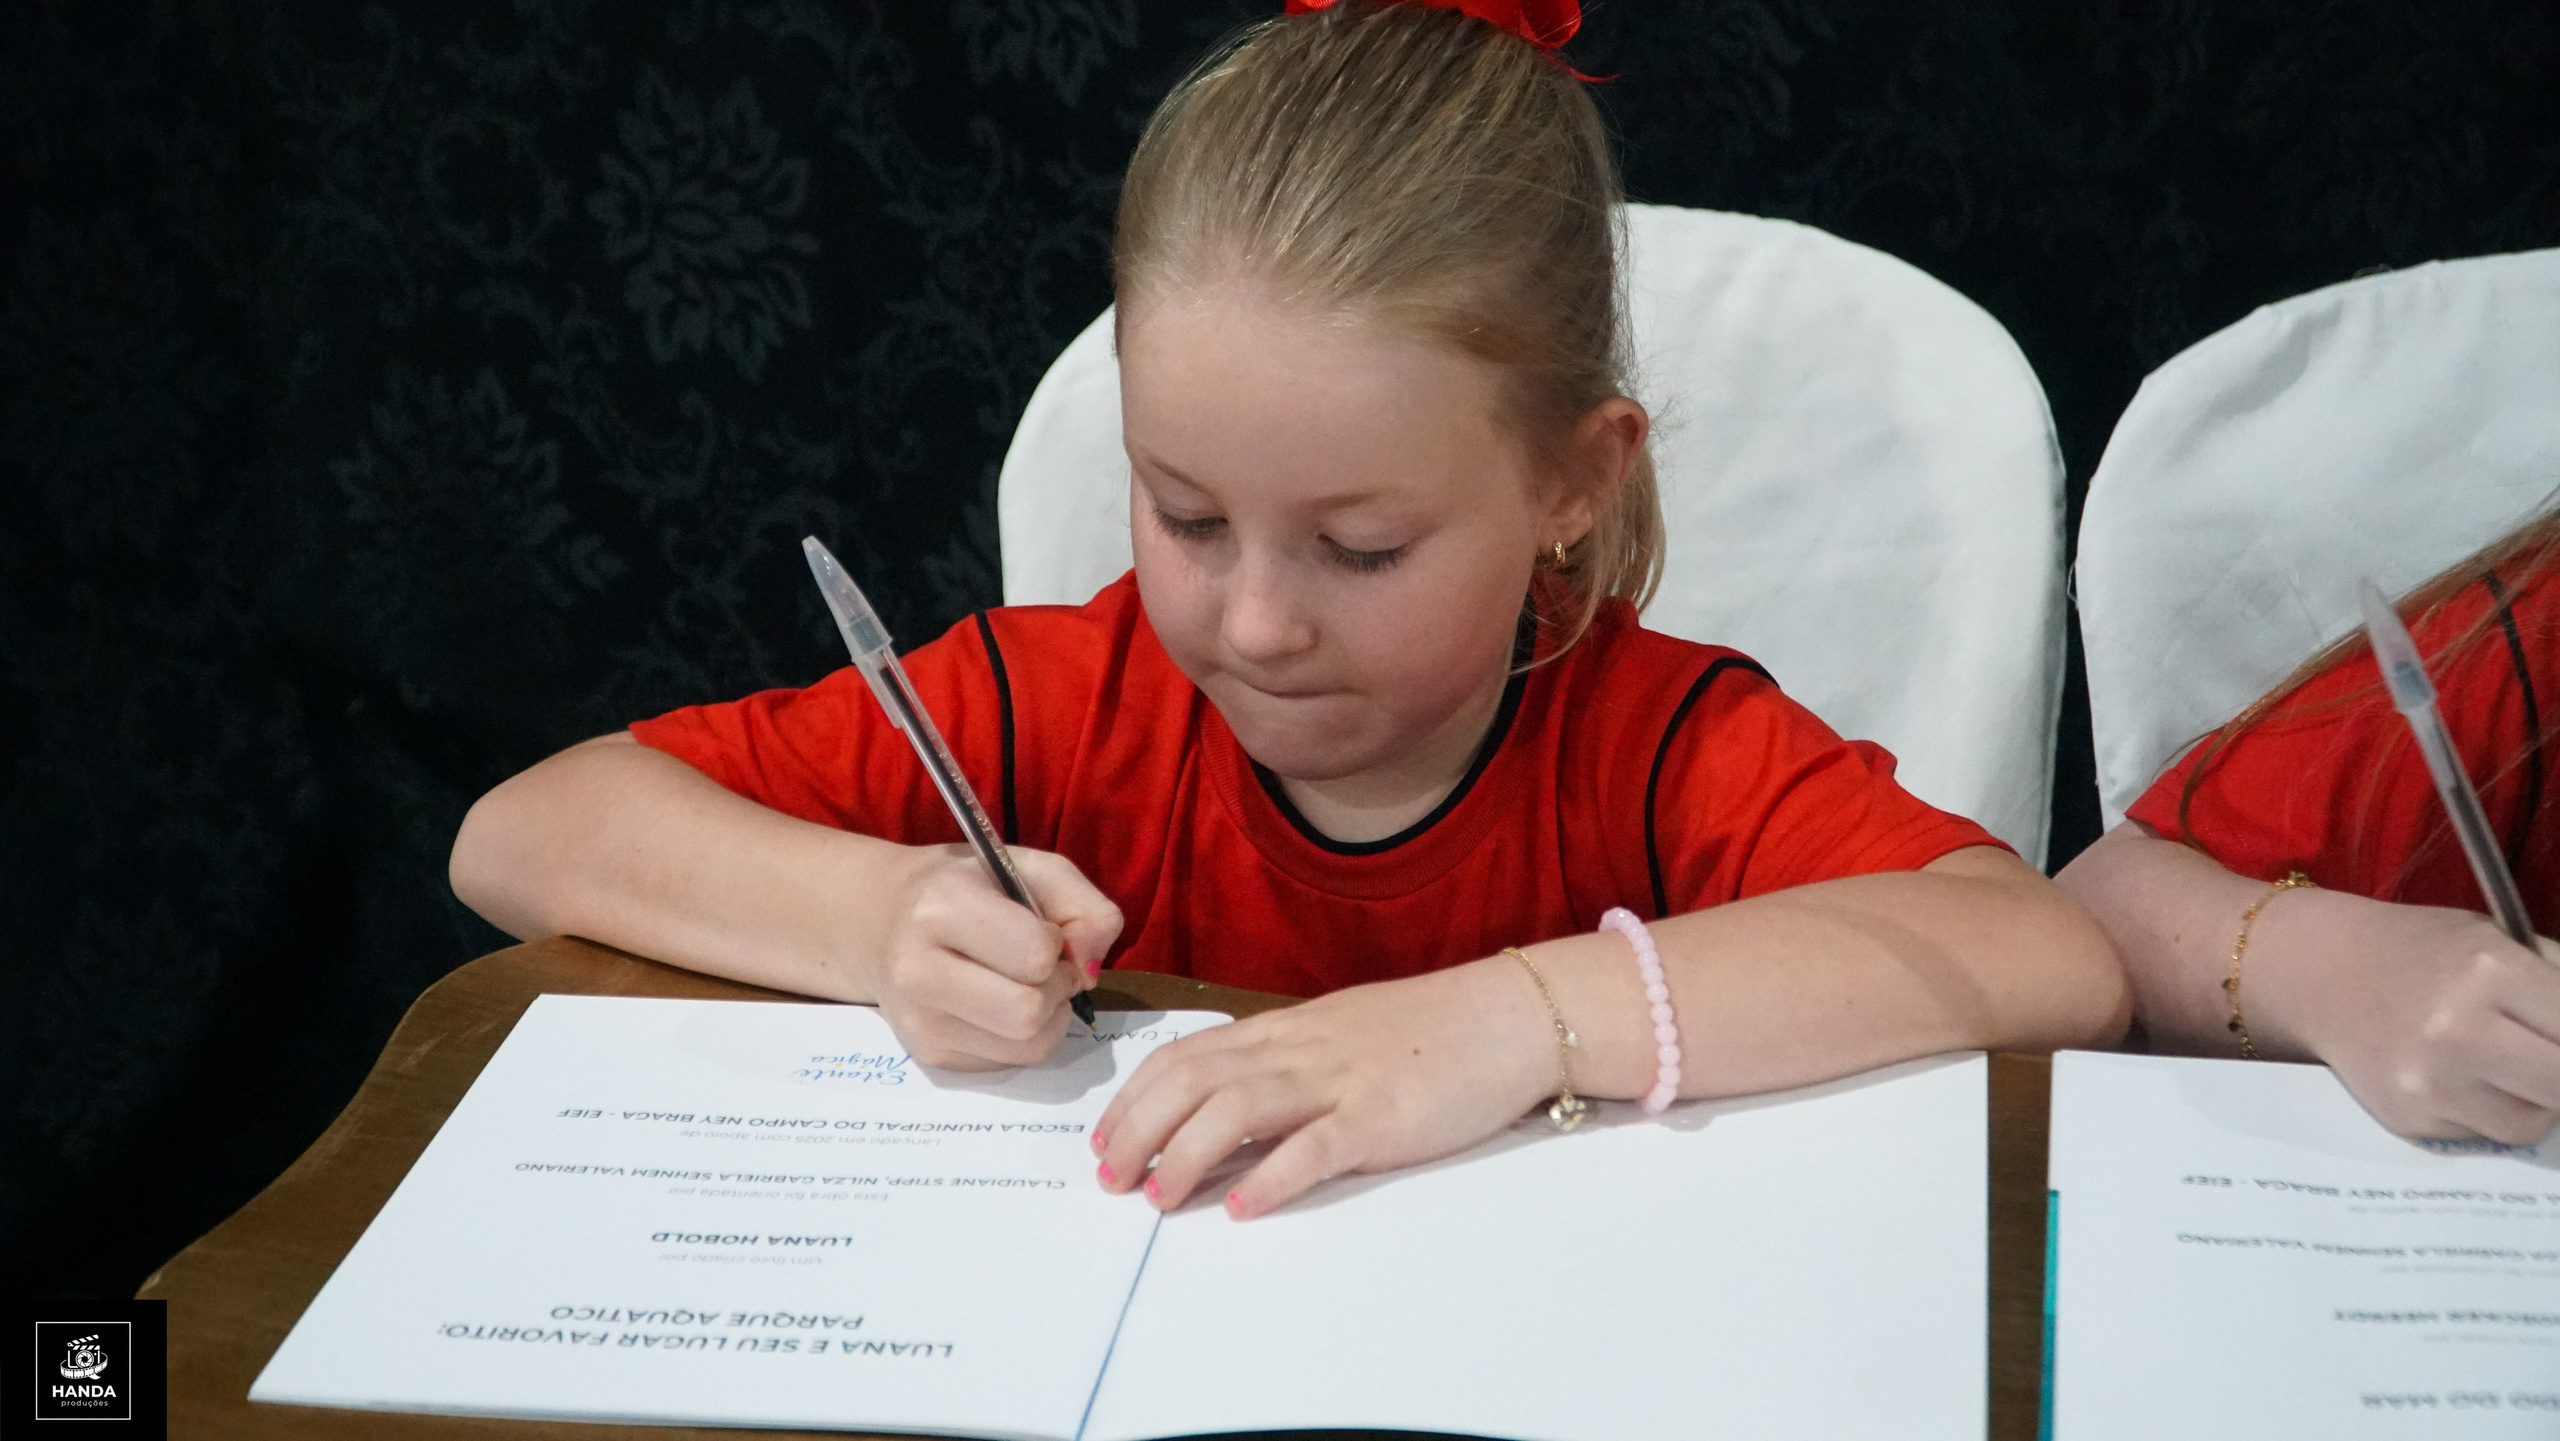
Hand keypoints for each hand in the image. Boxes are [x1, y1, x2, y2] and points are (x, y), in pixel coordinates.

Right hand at [866, 845, 1121, 1070]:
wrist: (882, 922)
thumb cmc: (965, 888)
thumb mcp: (1028, 868)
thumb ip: (1084, 906)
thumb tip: (1092, 970)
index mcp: (942, 908)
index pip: (1035, 955)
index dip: (1056, 944)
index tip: (1042, 930)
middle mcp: (920, 971)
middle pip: (1029, 1012)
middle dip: (1055, 989)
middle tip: (1044, 967)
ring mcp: (920, 1022)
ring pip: (1027, 1046)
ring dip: (1048, 1018)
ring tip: (1027, 985)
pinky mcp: (929, 1056)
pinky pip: (1010, 1062)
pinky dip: (1023, 1037)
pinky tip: (1001, 1005)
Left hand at [1090, 957, 1554, 1218]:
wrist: (1511, 1016)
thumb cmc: (1429, 1031)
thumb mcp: (1341, 1035)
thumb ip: (1286, 1066)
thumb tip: (1226, 1106)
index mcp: (1286, 1031)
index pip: (1186, 1054)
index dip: (1135, 1097)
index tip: (1105, 1138)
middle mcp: (1300, 1050)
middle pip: (1193, 1079)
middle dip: (1140, 1129)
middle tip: (1111, 1178)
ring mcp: (1340, 1081)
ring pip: (1238, 1106)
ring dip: (1186, 1154)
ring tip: (1158, 1197)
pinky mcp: (1382, 1117)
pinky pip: (1316, 1146)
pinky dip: (1272, 1177)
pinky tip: (1242, 1206)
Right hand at [2262, 896, 2559, 1145]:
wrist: (2321, 973)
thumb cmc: (2423, 953)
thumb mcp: (2499, 942)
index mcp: (2488, 971)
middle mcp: (2456, 1030)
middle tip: (2551, 1065)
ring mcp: (2428, 1082)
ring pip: (2531, 1123)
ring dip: (2535, 1102)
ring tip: (2504, 1067)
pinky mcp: (2408, 1118)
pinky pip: (2483, 1134)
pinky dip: (2486, 1113)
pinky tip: (2457, 1078)